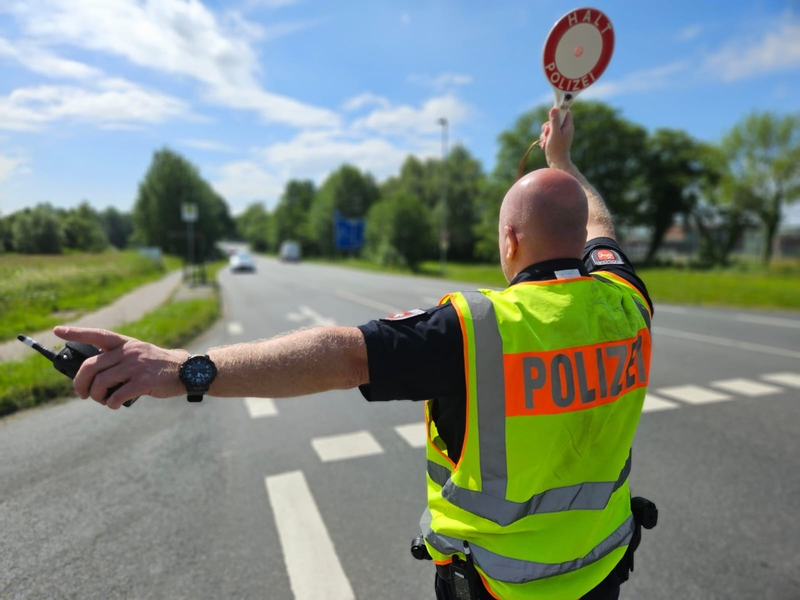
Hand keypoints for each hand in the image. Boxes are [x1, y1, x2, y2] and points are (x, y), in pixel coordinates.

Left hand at [53, 326, 186, 408]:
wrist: (186, 371)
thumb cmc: (157, 366)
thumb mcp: (139, 354)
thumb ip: (119, 359)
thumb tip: (94, 378)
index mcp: (126, 344)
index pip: (98, 335)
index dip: (76, 332)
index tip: (57, 330)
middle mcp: (129, 352)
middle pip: (91, 366)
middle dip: (80, 382)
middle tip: (82, 393)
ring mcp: (136, 366)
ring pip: (101, 382)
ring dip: (96, 396)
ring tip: (101, 400)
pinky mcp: (144, 382)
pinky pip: (117, 395)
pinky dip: (111, 403)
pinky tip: (114, 404)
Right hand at [540, 107, 573, 170]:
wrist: (557, 163)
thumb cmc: (557, 148)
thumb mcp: (554, 133)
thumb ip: (554, 121)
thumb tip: (554, 109)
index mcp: (568, 126)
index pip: (566, 112)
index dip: (559, 111)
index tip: (551, 115)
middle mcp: (565, 129)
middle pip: (555, 119)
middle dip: (548, 125)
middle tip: (547, 132)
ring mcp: (560, 135)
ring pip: (550, 128)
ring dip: (544, 133)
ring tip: (545, 141)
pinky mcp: (555, 140)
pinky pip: (548, 135)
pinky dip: (544, 139)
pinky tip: (544, 146)